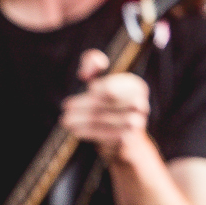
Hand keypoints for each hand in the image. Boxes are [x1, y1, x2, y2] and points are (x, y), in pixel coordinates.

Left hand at [60, 49, 152, 163]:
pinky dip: (87, 132)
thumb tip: (85, 73)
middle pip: (105, 103)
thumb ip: (93, 64)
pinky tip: (74, 130)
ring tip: (65, 120)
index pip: (111, 86)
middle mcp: (140, 104)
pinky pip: (104, 134)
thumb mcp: (103, 81)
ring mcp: (136, 123)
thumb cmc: (111, 104)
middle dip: (82, 104)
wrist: (127, 140)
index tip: (81, 90)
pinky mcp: (127, 139)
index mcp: (136, 86)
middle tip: (65, 107)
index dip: (94, 88)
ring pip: (102, 119)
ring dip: (80, 119)